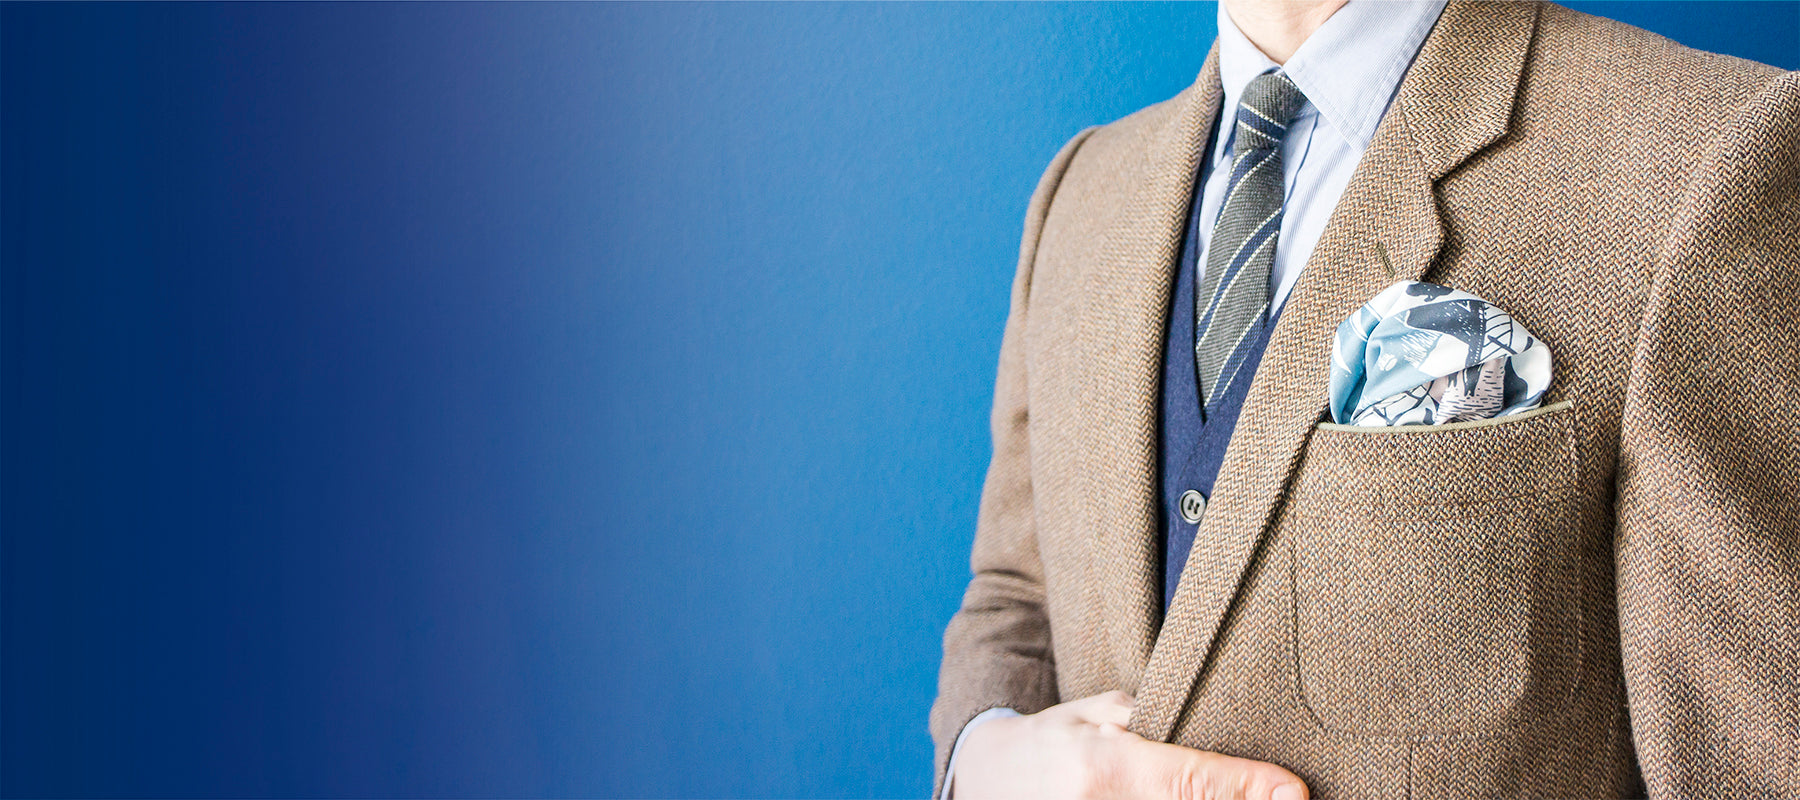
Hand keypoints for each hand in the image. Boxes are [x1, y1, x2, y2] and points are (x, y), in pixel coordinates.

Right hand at [953, 691, 1307, 799]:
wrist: (986, 779)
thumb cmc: (1051, 740)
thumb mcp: (1101, 715)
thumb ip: (1160, 729)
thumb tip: (1228, 749)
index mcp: (1103, 767)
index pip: (1191, 781)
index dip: (1248, 787)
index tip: (1293, 791)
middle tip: (1281, 795)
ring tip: (1249, 795)